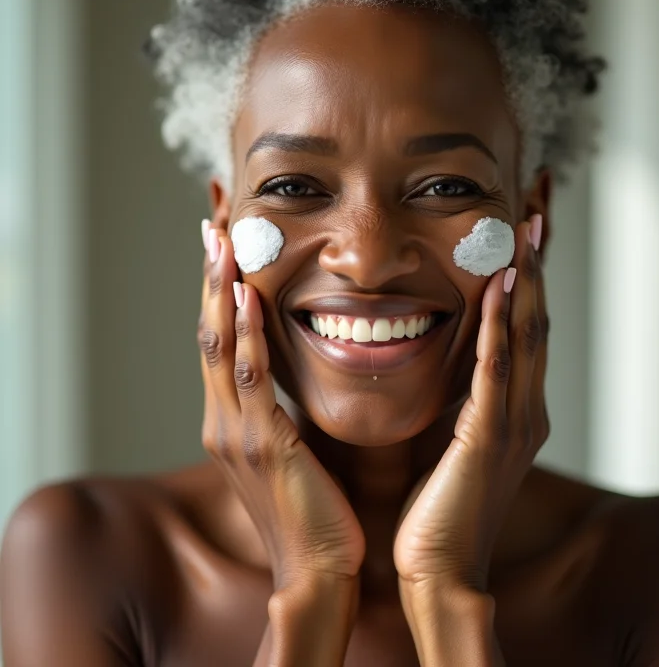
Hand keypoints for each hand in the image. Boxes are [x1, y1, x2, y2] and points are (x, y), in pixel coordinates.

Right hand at [198, 224, 365, 588]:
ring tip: (222, 242)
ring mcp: (237, 432)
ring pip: (220, 348)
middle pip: (209, 334)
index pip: (219, 342)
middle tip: (213, 225)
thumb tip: (290, 372)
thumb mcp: (287, 447)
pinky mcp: (262, 445)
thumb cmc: (310, 507)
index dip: (218, 293)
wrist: (315, 567)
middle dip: (211, 279)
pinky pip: (251, 380)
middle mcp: (223, 420)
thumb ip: (279, 408)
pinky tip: (245, 298)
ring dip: (221, 291)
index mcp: (231, 419)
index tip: (224, 249)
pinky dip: (245, 337)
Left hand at [393, 217, 549, 591]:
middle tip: (532, 209)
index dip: (528, 278)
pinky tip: (502, 284)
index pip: (526, 329)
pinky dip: (502, 324)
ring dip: (526, 279)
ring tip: (524, 227)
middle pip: (536, 319)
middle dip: (536, 263)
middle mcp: (526, 409)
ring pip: (526, 334)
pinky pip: (497, 369)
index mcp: (515, 409)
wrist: (439, 568)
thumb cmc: (441, 507)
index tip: (520, 231)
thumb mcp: (454, 439)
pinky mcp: (489, 436)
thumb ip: (462, 400)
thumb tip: (448, 361)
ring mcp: (513, 422)